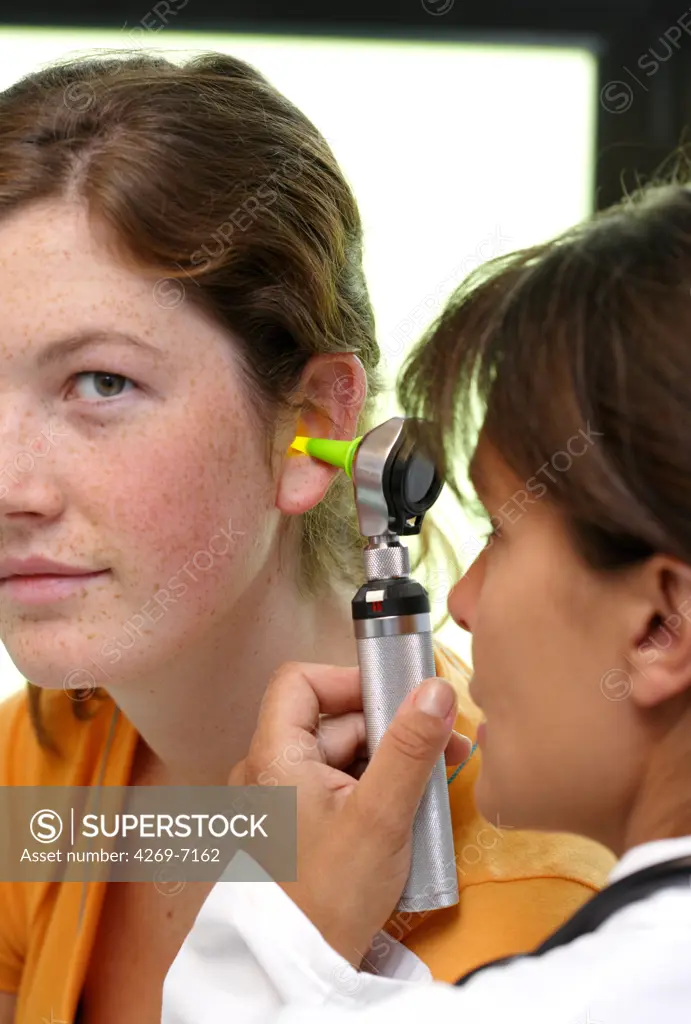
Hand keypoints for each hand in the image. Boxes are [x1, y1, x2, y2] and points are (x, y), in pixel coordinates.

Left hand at [229, 661, 470, 965]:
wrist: (301, 969)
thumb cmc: (329, 895)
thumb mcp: (380, 815)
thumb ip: (409, 747)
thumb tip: (435, 689)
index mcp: (274, 755)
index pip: (300, 682)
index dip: (348, 679)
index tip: (397, 696)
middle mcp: (270, 770)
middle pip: (332, 721)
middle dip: (390, 728)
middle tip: (442, 744)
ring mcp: (281, 799)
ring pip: (341, 756)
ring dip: (389, 760)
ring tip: (436, 780)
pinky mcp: (297, 825)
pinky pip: (338, 787)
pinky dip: (374, 788)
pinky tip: (410, 807)